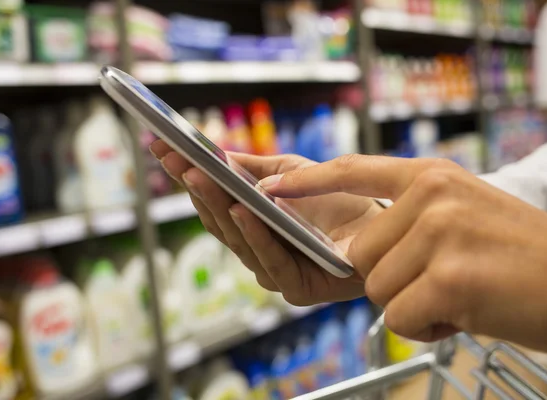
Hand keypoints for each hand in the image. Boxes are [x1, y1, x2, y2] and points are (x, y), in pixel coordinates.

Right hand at [150, 141, 382, 304]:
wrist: (384, 222)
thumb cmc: (338, 199)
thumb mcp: (292, 173)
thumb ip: (256, 168)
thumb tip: (216, 155)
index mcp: (252, 225)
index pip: (212, 201)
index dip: (187, 175)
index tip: (162, 147)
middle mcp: (257, 249)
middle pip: (218, 221)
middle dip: (196, 188)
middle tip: (177, 159)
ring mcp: (274, 270)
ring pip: (238, 241)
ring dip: (218, 207)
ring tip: (200, 177)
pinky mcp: (297, 287)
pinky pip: (271, 261)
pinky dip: (256, 235)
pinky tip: (243, 210)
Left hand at [261, 154, 546, 351]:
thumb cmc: (516, 252)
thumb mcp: (462, 210)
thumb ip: (407, 218)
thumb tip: (352, 246)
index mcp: (431, 175)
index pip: (353, 170)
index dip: (307, 180)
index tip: (269, 186)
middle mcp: (432, 195)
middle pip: (361, 251)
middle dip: (390, 277)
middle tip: (438, 279)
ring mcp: (440, 232)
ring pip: (378, 286)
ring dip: (411, 302)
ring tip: (457, 293)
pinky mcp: (448, 277)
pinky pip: (400, 315)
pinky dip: (427, 326)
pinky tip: (464, 312)